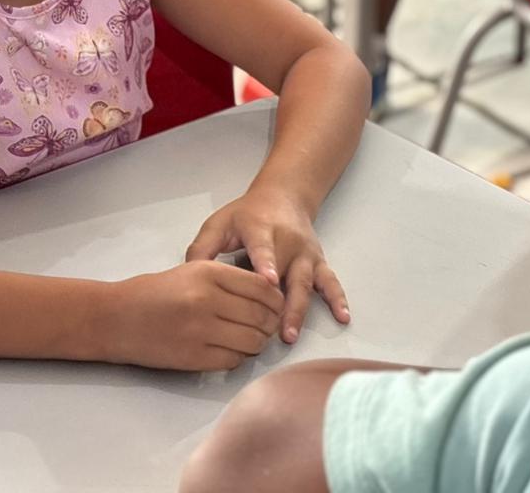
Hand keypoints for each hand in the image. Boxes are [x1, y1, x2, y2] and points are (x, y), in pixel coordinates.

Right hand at [101, 260, 283, 370]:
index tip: (275, 306)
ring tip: (249, 340)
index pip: (262, 288)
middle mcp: (207, 299)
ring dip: (257, 343)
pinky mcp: (194, 357)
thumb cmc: (152, 292)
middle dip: (269, 324)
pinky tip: (230, 350)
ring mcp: (200, 330)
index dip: (276, 300)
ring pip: (252, 341)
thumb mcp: (191, 271)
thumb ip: (227, 280)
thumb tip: (267, 296)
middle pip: (261, 316)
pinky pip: (233, 360)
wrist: (114, 318)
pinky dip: (238, 358)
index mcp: (208, 272)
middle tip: (265, 326)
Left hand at [187, 186, 347, 344]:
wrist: (283, 196)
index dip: (265, 263)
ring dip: (299, 310)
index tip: (267, 280)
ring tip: (290, 334)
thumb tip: (187, 277)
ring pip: (306, 284)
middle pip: (286, 273)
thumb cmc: (246, 214)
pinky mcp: (317, 262)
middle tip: (275, 331)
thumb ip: (202, 248)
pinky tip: (342, 317)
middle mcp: (287, 242)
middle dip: (282, 303)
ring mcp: (305, 254)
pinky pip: (330, 281)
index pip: (263, 247)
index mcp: (261, 229)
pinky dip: (337, 299)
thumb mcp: (219, 223)